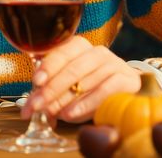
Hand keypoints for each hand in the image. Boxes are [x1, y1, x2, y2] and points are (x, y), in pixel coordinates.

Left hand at [21, 36, 141, 122]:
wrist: (127, 94)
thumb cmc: (91, 88)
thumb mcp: (70, 86)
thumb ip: (52, 89)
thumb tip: (34, 102)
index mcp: (80, 47)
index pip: (62, 52)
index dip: (48, 66)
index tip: (36, 82)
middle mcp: (97, 52)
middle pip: (72, 68)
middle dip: (50, 89)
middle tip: (35, 105)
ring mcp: (114, 63)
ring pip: (86, 80)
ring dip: (65, 99)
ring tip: (51, 112)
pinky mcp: (127, 79)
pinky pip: (104, 90)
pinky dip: (85, 103)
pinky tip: (71, 114)